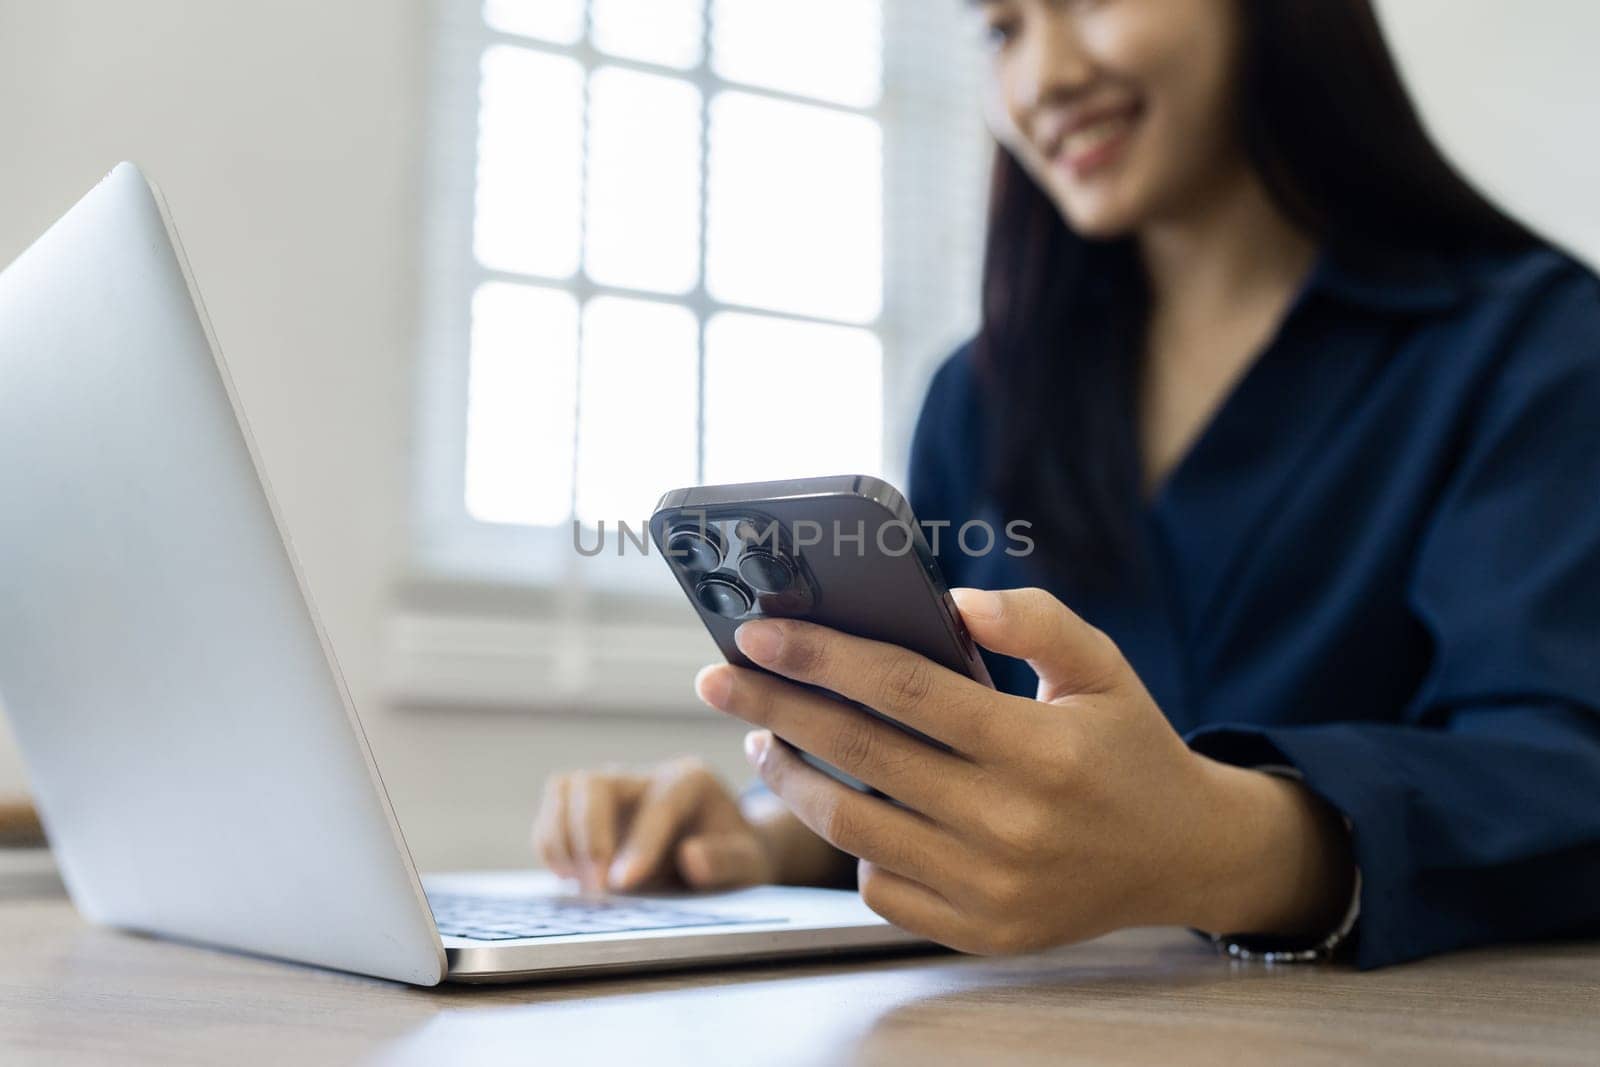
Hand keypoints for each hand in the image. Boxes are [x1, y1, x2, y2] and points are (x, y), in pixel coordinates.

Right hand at [531, 758, 849, 892]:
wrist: (725, 855)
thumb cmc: (738, 859)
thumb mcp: (749, 864)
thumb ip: (726, 861)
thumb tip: (691, 858)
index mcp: (691, 781)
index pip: (657, 803)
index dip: (638, 844)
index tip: (623, 884)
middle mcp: (646, 776)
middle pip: (596, 784)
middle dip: (589, 837)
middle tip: (598, 889)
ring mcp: (613, 790)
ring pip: (565, 788)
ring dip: (561, 837)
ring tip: (579, 883)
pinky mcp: (588, 809)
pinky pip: (552, 808)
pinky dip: (550, 841)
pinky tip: (568, 876)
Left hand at [694, 587, 1354, 953]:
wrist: (1182, 854)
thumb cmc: (1128, 745)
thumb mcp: (1101, 666)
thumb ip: (1034, 620)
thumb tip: (951, 602)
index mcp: (1040, 748)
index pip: (905, 691)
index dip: (822, 656)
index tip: (756, 633)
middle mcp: (1011, 824)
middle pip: (859, 754)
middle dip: (772, 708)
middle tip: (717, 679)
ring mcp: (991, 888)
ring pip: (852, 827)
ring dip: (789, 778)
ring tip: (762, 739)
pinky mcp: (981, 932)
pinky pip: (881, 887)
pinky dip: (849, 845)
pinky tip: (842, 803)